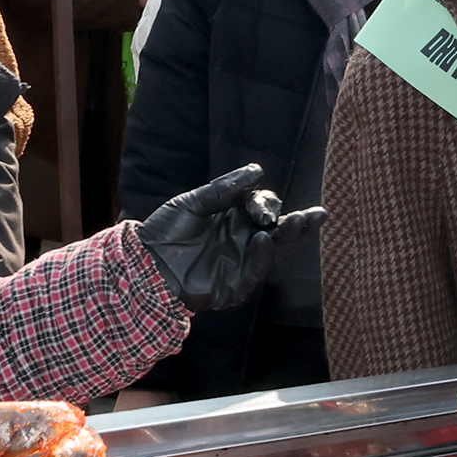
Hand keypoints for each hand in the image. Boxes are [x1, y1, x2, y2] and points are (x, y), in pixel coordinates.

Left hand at [137, 162, 324, 313]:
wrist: (142, 263)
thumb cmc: (165, 231)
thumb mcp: (194, 202)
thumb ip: (224, 189)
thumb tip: (257, 171)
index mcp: (235, 219)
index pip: (264, 209)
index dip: (267, 205)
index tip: (257, 207)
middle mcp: (243, 241)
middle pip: (279, 231)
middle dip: (299, 224)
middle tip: (314, 215)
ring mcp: (241, 263)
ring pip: (274, 251)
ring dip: (287, 237)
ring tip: (298, 223)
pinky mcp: (234, 285)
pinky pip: (254, 271)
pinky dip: (261, 256)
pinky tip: (265, 240)